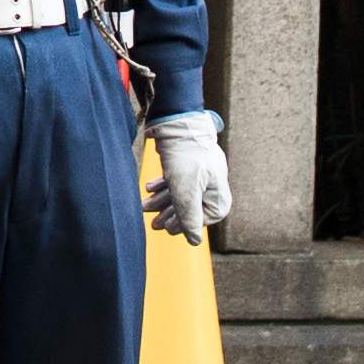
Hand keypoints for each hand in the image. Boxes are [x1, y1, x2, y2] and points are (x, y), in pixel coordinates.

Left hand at [147, 111, 231, 238]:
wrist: (178, 121)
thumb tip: (194, 242)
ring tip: (144, 206)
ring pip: (181, 194)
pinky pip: (177, 180)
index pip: (203, 220)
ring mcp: (200, 174)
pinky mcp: (188, 164)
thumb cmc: (186, 156)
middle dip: (169, 214)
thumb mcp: (185, 189)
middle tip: (153, 224)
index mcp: (218, 194)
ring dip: (162, 202)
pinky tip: (149, 188)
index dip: (184, 225)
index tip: (169, 229)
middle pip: (190, 207)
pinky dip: (163, 186)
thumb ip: (189, 216)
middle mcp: (212, 186)